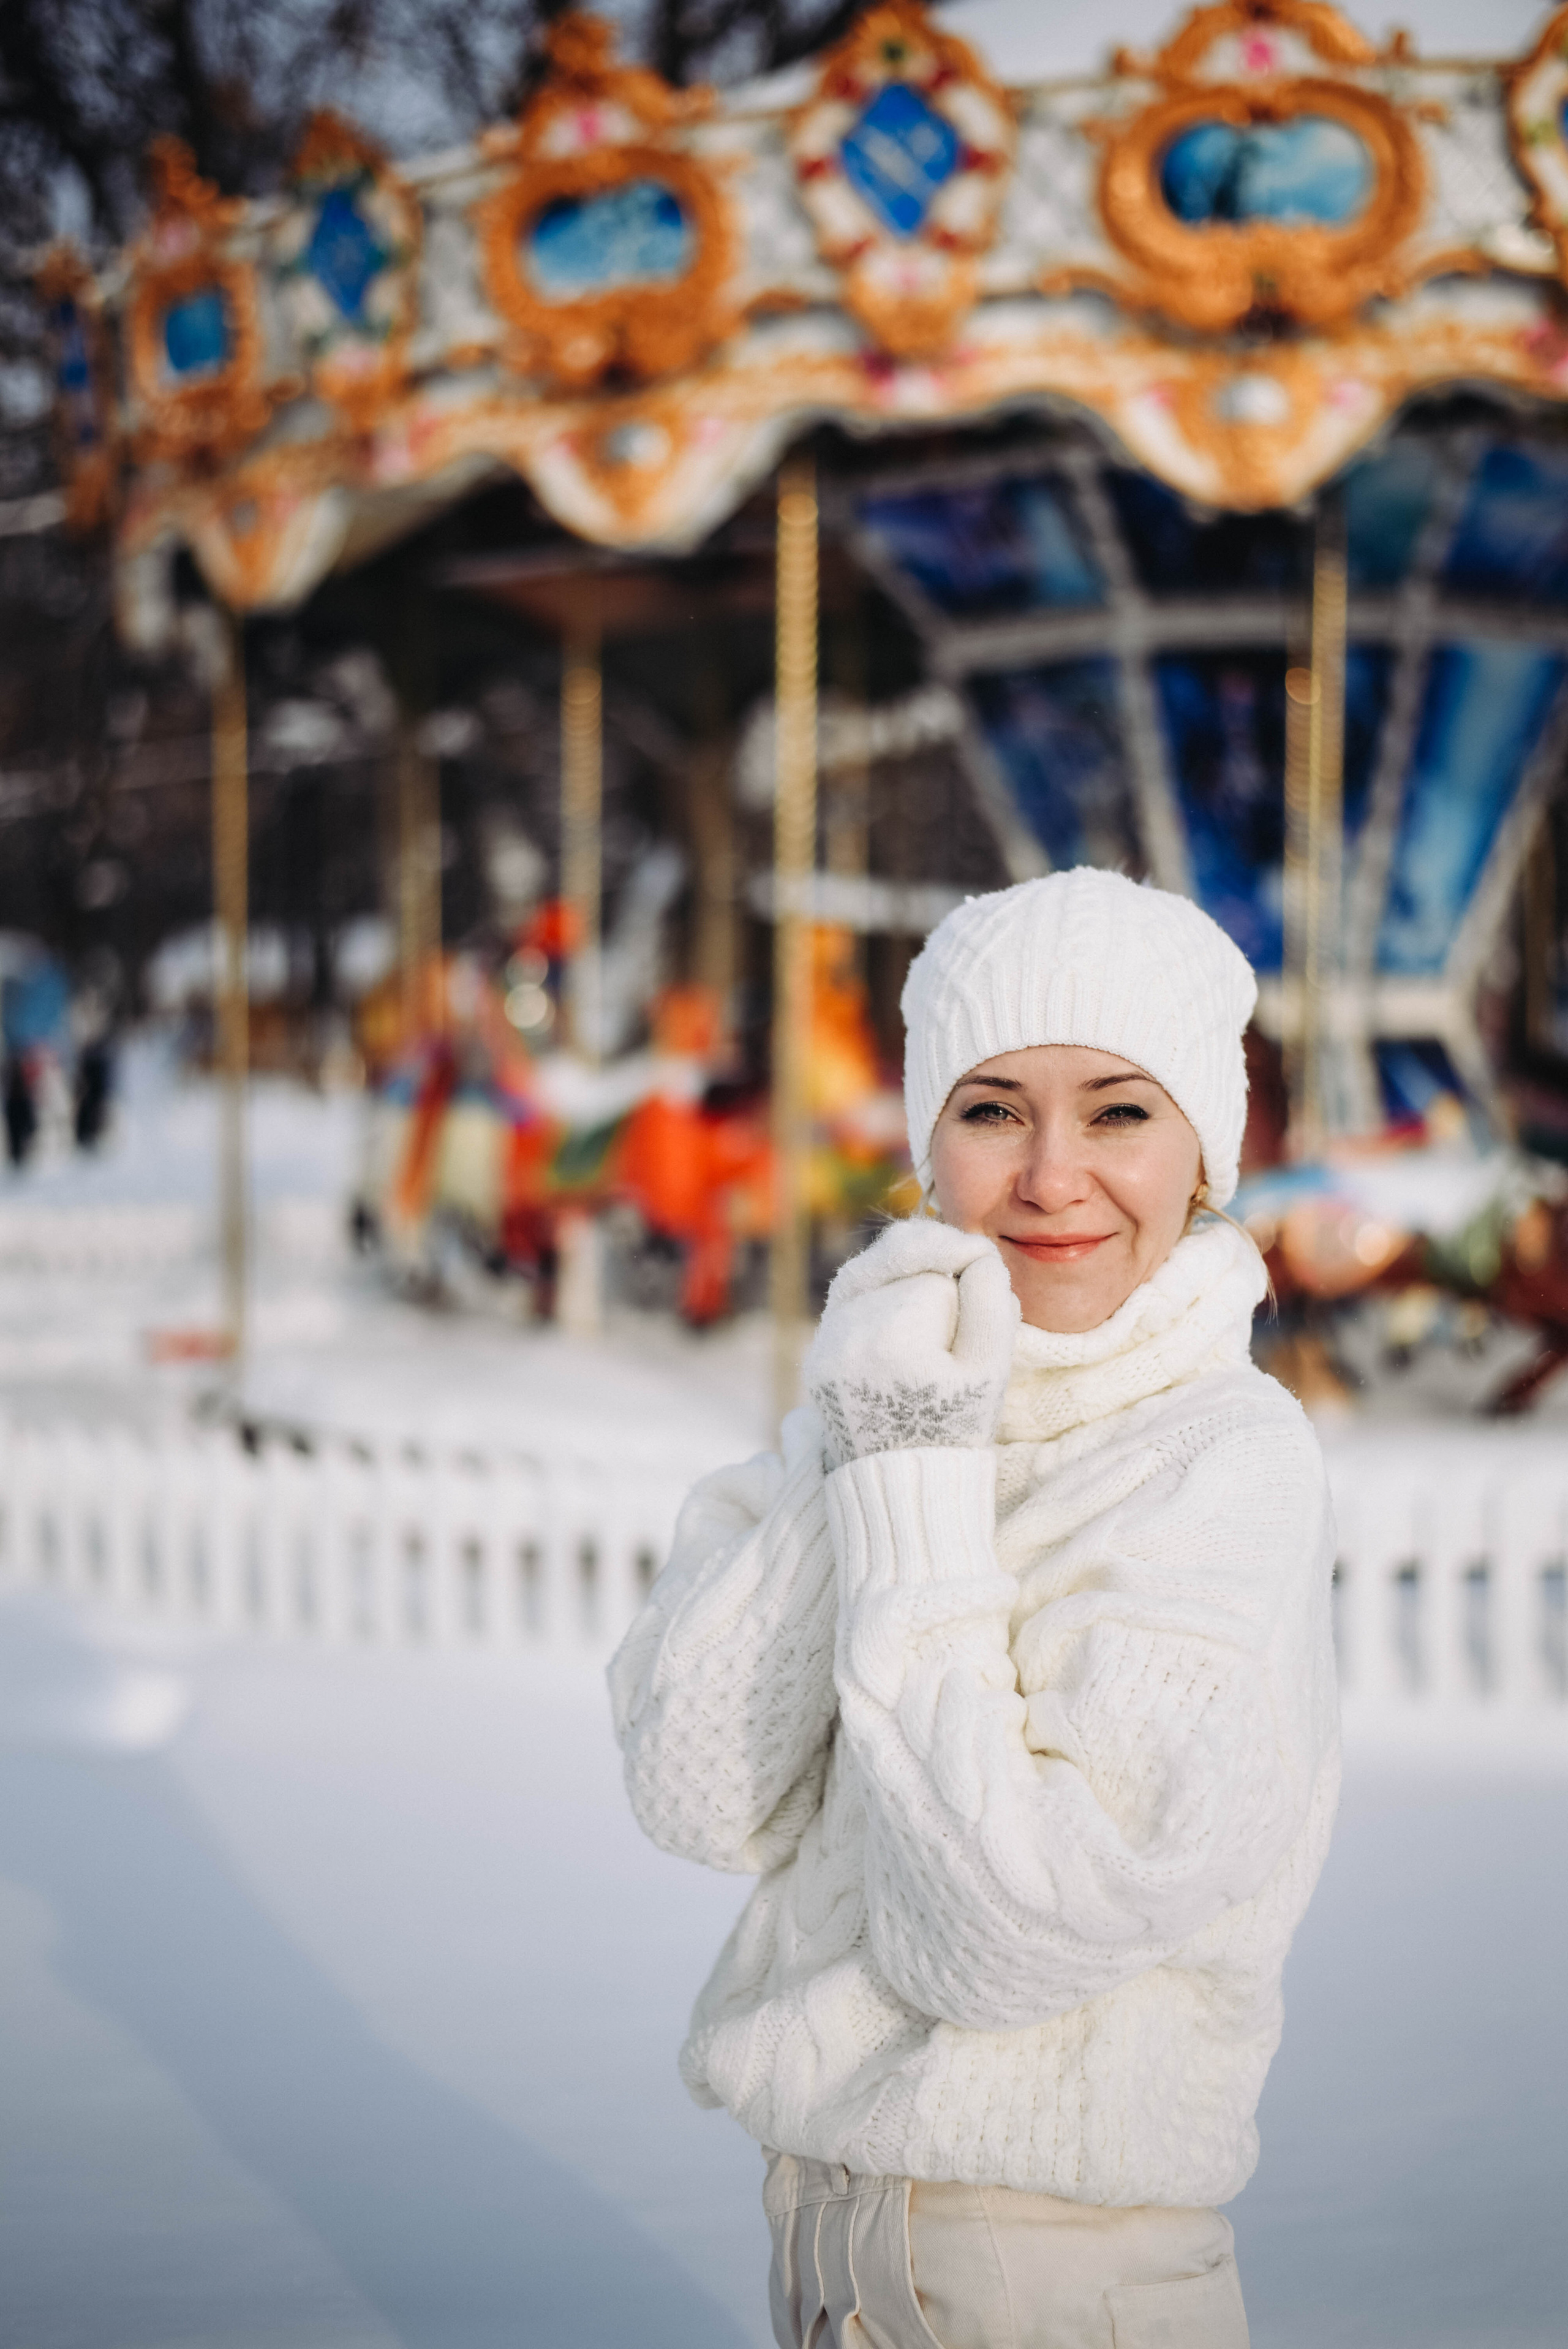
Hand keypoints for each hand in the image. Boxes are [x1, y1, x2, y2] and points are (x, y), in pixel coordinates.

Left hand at [804, 1218, 1019, 1467]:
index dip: (965, 1297)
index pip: (940, 1277)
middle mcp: (846, 1331)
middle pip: (903, 1268)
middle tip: (950, 1338)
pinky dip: (877, 1301)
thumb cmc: (953, 1429)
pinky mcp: (817, 1352)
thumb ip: (991, 1304)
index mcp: (892, 1337)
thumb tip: (979, 1253)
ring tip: (929, 1331)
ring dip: (903, 1285)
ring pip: (872, 1274)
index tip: (971, 1339)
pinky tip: (901, 1327)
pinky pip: (848, 1300)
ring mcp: (825, 1341)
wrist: (902, 1486)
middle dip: (933, 1285)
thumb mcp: (989, 1371)